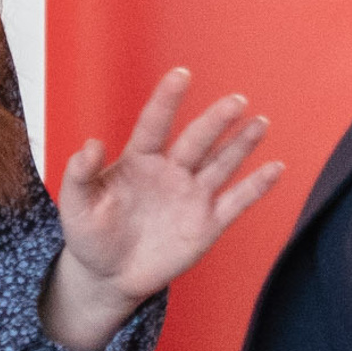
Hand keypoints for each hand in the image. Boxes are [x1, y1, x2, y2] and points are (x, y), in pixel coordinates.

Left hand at [43, 71, 281, 350]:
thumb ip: (80, 173)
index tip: (181, 74)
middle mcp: (170, 171)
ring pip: (221, 164)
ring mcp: (191, 196)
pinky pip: (235, 202)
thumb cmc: (90, 235)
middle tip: (235, 101)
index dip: (168, 99)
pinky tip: (275, 168)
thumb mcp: (76, 206)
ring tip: (260, 123)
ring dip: (242, 144)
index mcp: (138, 160)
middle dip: (216, 121)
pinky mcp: (207, 224)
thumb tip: (91, 144)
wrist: (108, 276)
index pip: (154, 123)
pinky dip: (256, 186)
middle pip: (196, 141)